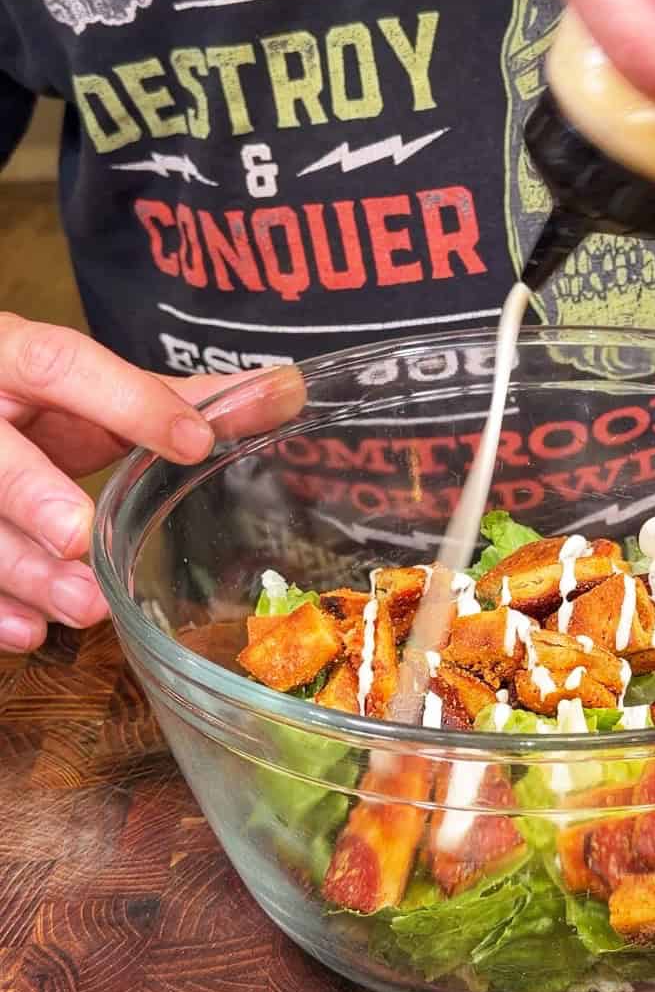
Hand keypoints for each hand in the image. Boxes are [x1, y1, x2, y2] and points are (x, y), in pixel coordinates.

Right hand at [0, 314, 304, 653]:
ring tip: (83, 608)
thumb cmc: (27, 401)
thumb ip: (176, 395)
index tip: (194, 441)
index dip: (125, 401)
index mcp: (11, 357)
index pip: (59, 364)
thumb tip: (289, 389)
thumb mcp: (88, 391)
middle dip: (33, 497)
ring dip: (21, 571)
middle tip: (82, 538)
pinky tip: (31, 634)